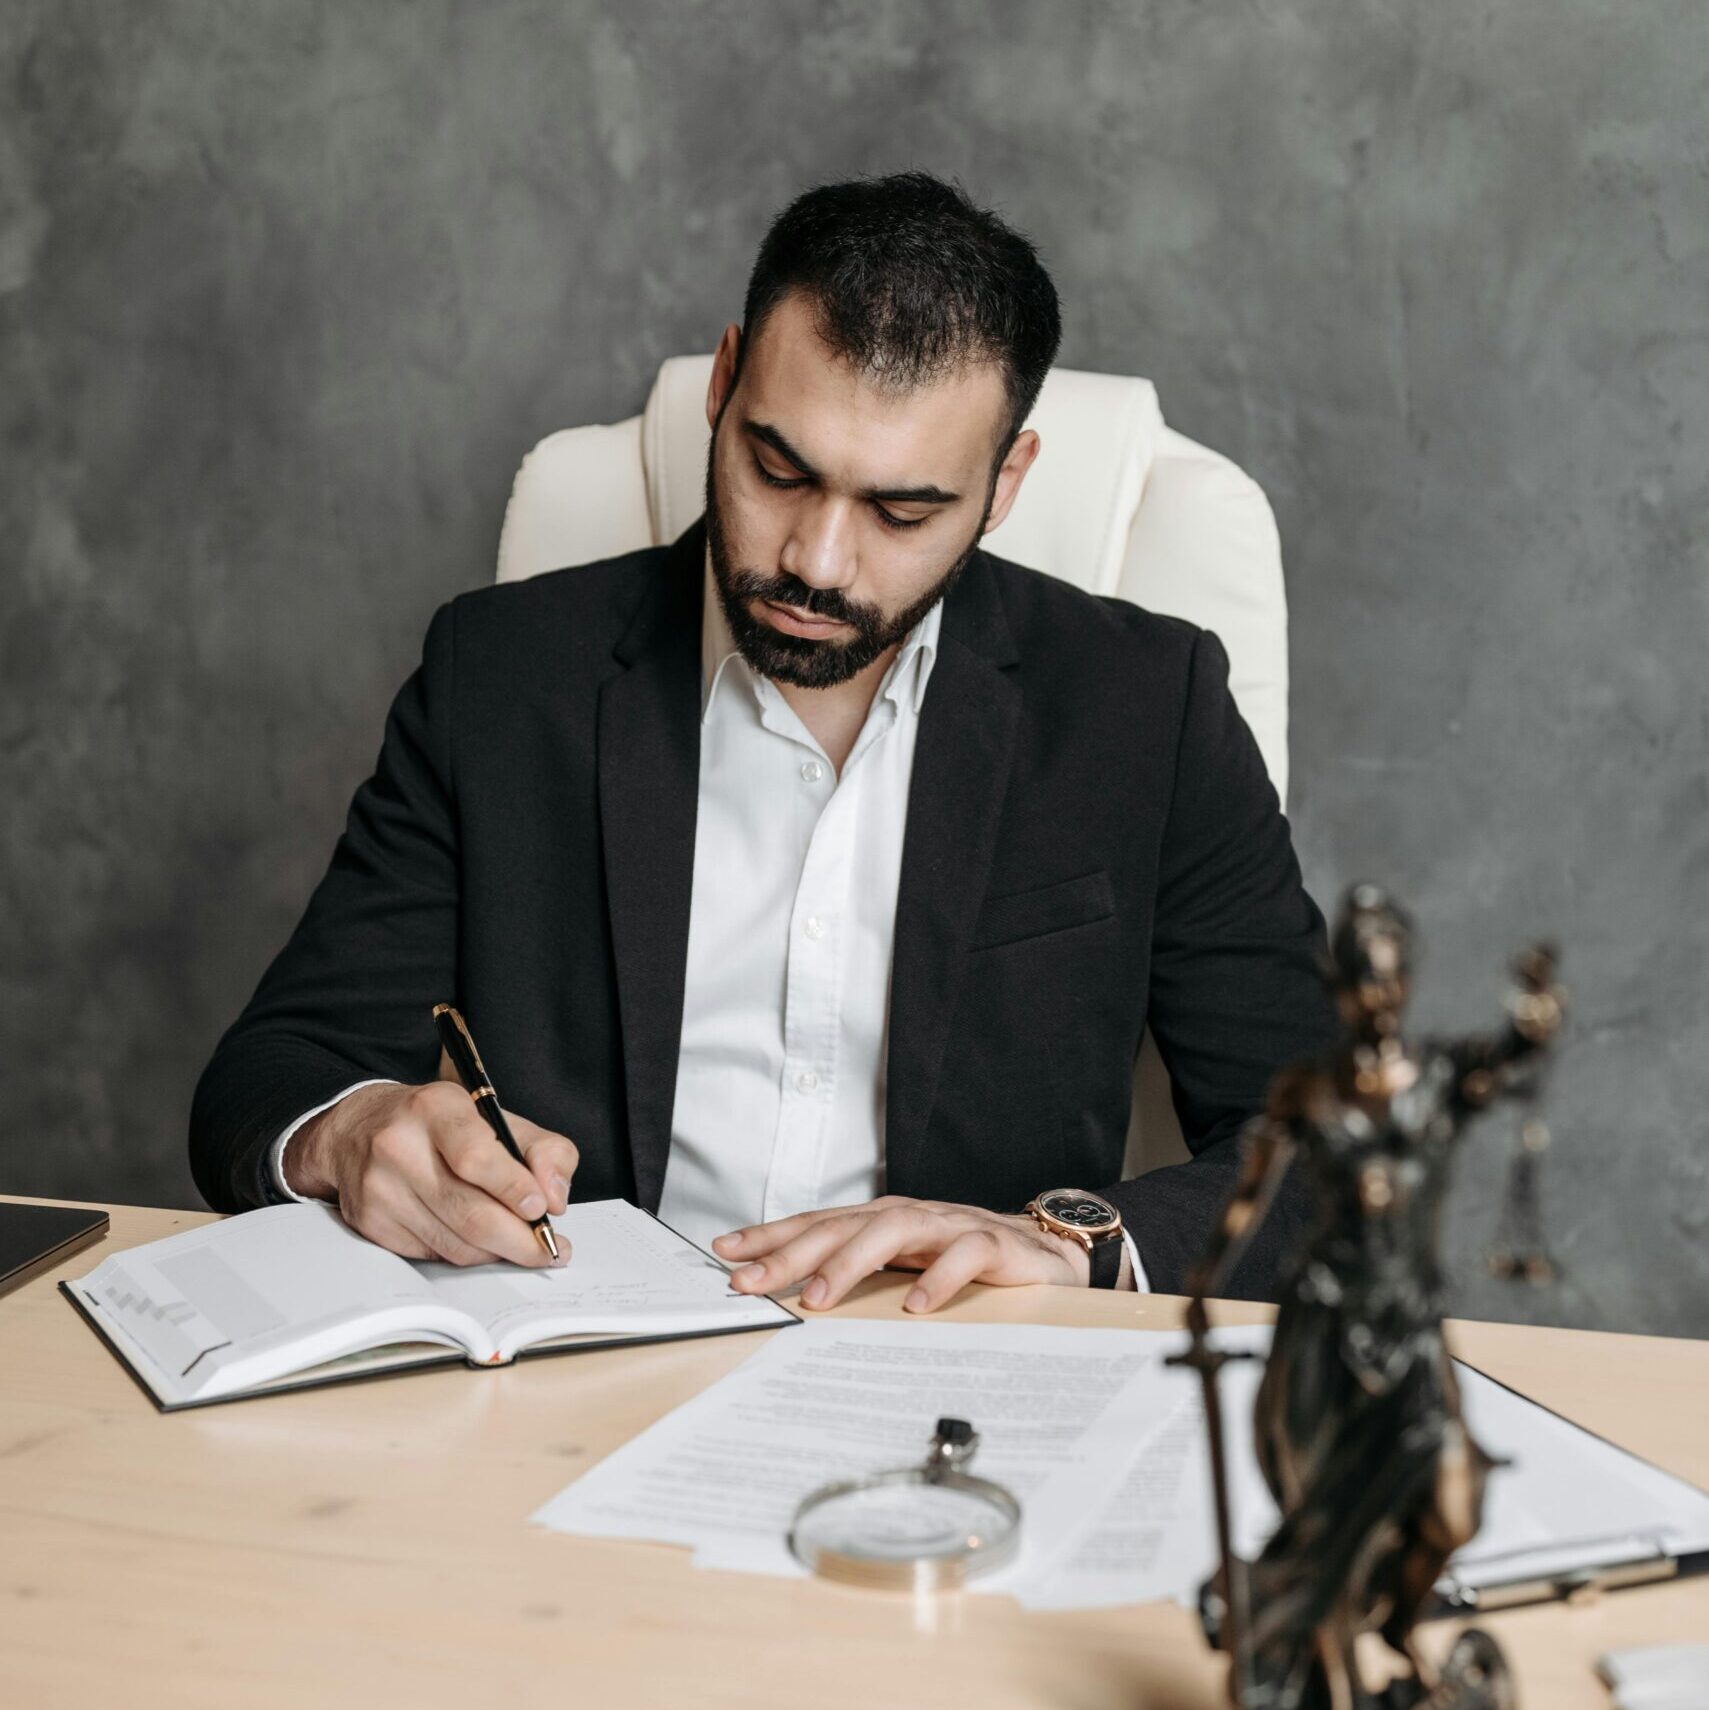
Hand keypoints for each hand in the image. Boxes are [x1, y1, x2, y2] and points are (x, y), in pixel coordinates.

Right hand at [286, 1081, 577, 1267]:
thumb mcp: (496, 1117)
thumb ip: (543, 1150)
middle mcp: (399, 1146)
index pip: (476, 1157)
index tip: (541, 1209)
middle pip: (470, 1213)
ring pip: (455, 1243)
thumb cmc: (440, 1124)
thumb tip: (555, 1199)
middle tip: (549, 1249)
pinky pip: (434, 1255)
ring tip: (522, 1246)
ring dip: (497, 1252)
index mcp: (435, 1108)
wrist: (357, 1129)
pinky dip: (467, 1254)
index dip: (513, 1188)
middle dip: (520, 1240)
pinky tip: (480, 1241)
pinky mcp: (371, 1222)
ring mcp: (380, 1188)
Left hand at [711, 1196, 1090, 1313]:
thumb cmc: (963, 1259)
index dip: (771, 1236)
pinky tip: (915, 1306)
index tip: (725, 1254)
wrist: (1046, 1251)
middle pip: (841, 1226)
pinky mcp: (991, 1243)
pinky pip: (962, 1256)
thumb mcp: (903, 1265)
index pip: (816, 1223)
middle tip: (750, 1281)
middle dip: (791, 1253)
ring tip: (818, 1297)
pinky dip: (937, 1279)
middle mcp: (908, 1214)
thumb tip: (790, 1290)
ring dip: (851, 1263)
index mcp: (881, 1219)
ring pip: (893, 1231)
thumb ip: (858, 1271)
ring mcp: (948, 1224)